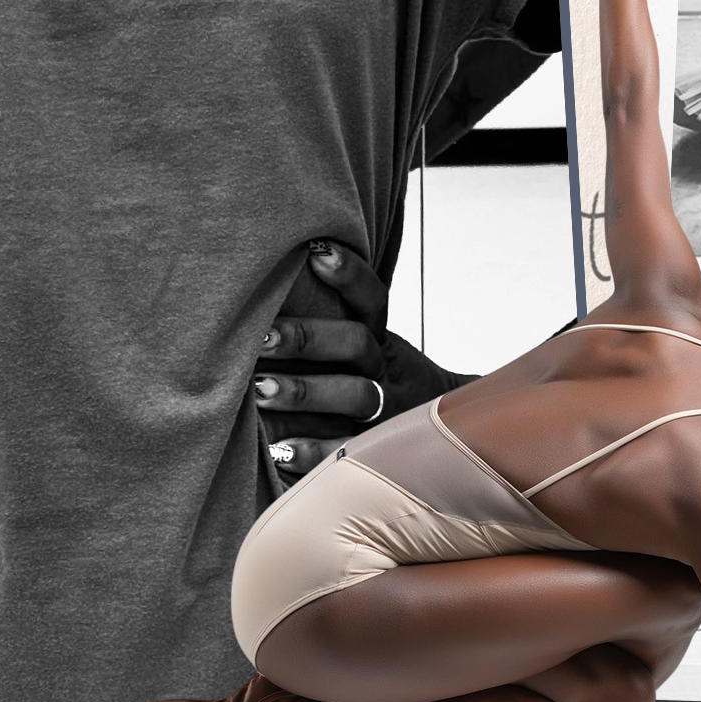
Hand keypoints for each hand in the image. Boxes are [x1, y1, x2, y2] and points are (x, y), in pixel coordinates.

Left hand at [257, 240, 466, 477]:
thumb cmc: (375, 382)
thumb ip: (331, 326)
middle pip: (355, 344)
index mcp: (380, 340)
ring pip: (354, 395)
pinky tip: (279, 447)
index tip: (316, 251)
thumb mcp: (369, 349)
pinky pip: (346, 450)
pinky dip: (313, 450)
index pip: (371, 299)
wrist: (440, 432)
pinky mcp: (374, 449)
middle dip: (308, 337)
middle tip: (262, 336)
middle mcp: (383, 370)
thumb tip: (270, 288)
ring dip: (305, 390)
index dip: (348, 274)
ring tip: (260, 389)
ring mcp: (384, 411)